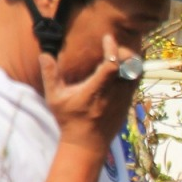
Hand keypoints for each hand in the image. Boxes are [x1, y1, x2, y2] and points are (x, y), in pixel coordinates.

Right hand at [40, 34, 138, 153]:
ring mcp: (124, 99)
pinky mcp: (129, 103)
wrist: (87, 144)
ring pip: (137, 73)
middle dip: (125, 52)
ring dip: (131, 60)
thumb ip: (50, 75)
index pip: (111, 66)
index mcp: (95, 91)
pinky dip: (132, 70)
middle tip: (114, 47)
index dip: (112, 49)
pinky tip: (121, 67)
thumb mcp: (55, 98)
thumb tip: (44, 54)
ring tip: (118, 54)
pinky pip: (137, 81)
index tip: (107, 37)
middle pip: (130, 67)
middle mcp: (113, 94)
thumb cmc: (69, 119)